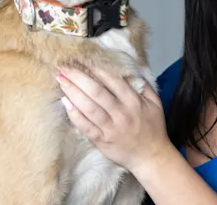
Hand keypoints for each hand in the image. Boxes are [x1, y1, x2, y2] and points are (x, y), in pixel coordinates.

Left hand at [56, 67, 170, 172]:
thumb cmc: (153, 128)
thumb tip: (130, 69)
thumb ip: (144, 85)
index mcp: (134, 102)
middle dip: (79, 77)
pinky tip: (65, 102)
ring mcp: (110, 128)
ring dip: (73, 92)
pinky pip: (85, 127)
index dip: (97, 69)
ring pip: (89, 108)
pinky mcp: (102, 141)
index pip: (113, 81)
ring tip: (60, 80)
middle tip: (64, 67)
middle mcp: (121, 113)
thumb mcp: (155, 103)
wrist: (151, 157)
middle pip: (97, 92)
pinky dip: (74, 115)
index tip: (84, 60)